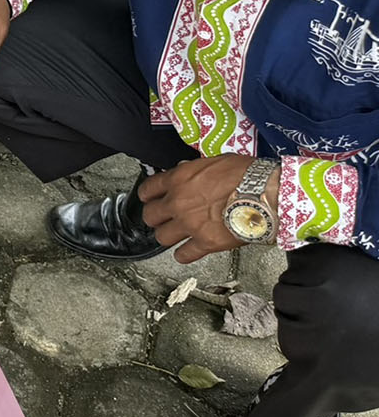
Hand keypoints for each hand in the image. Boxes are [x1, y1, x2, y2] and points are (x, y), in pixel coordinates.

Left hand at [138, 155, 258, 262]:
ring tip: (174, 234)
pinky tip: (186, 252)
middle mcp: (178, 203)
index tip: (150, 198)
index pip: (149, 189)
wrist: (267, 193)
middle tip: (161, 218)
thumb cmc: (248, 175)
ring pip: (162, 237)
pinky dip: (184, 255)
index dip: (148, 195)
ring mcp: (189, 224)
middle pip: (150, 216)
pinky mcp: (205, 242)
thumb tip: (189, 175)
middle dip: (155, 217)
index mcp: (179, 180)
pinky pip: (184, 255)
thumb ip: (196, 171)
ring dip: (167, 236)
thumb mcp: (216, 162)